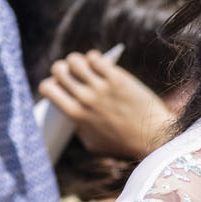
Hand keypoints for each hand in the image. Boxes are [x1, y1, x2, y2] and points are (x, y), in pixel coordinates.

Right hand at [38, 53, 174, 159]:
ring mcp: (101, 87)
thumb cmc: (122, 144)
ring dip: (76, 61)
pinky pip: (95, 58)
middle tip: (71, 74)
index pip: (47, 88)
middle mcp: (85, 99)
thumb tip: (70, 111)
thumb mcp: (92, 143)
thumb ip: (78, 127)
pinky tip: (99, 63)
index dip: (50, 84)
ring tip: (85, 66)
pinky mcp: (117, 78)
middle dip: (61, 69)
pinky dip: (93, 58)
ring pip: (75, 60)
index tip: (58, 87)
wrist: (153, 137)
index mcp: (75, 115)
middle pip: (59, 70)